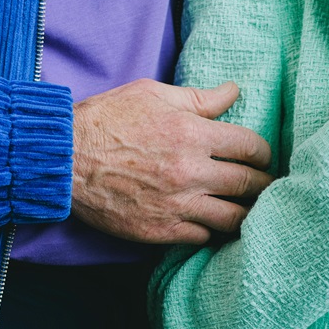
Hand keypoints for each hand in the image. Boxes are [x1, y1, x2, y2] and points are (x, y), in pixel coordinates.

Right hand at [71, 79, 273, 243]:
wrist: (63, 158)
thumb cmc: (105, 120)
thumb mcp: (152, 94)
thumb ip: (199, 98)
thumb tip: (234, 91)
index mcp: (193, 133)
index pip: (251, 147)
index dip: (263, 153)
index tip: (262, 157)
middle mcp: (191, 171)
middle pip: (249, 184)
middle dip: (263, 184)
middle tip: (265, 185)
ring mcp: (177, 204)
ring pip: (232, 218)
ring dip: (244, 213)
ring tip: (248, 210)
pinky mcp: (160, 230)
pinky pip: (202, 237)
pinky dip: (209, 230)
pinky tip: (208, 222)